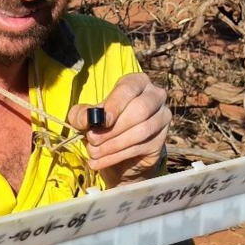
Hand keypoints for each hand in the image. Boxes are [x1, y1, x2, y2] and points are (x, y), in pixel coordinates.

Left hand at [68, 72, 169, 187]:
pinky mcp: (161, 140)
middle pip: (140, 110)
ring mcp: (162, 118)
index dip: (116, 104)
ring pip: (142, 131)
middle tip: (92, 139)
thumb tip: (85, 119)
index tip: (103, 120)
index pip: (129, 89)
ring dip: (114, 144)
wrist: (119, 150)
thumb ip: (82, 114)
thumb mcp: (88, 116)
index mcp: (137, 82)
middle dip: (114, 128)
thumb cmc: (104, 124)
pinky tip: (100, 162)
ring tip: (93, 152)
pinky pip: (140, 148)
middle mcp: (155, 96)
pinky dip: (117, 156)